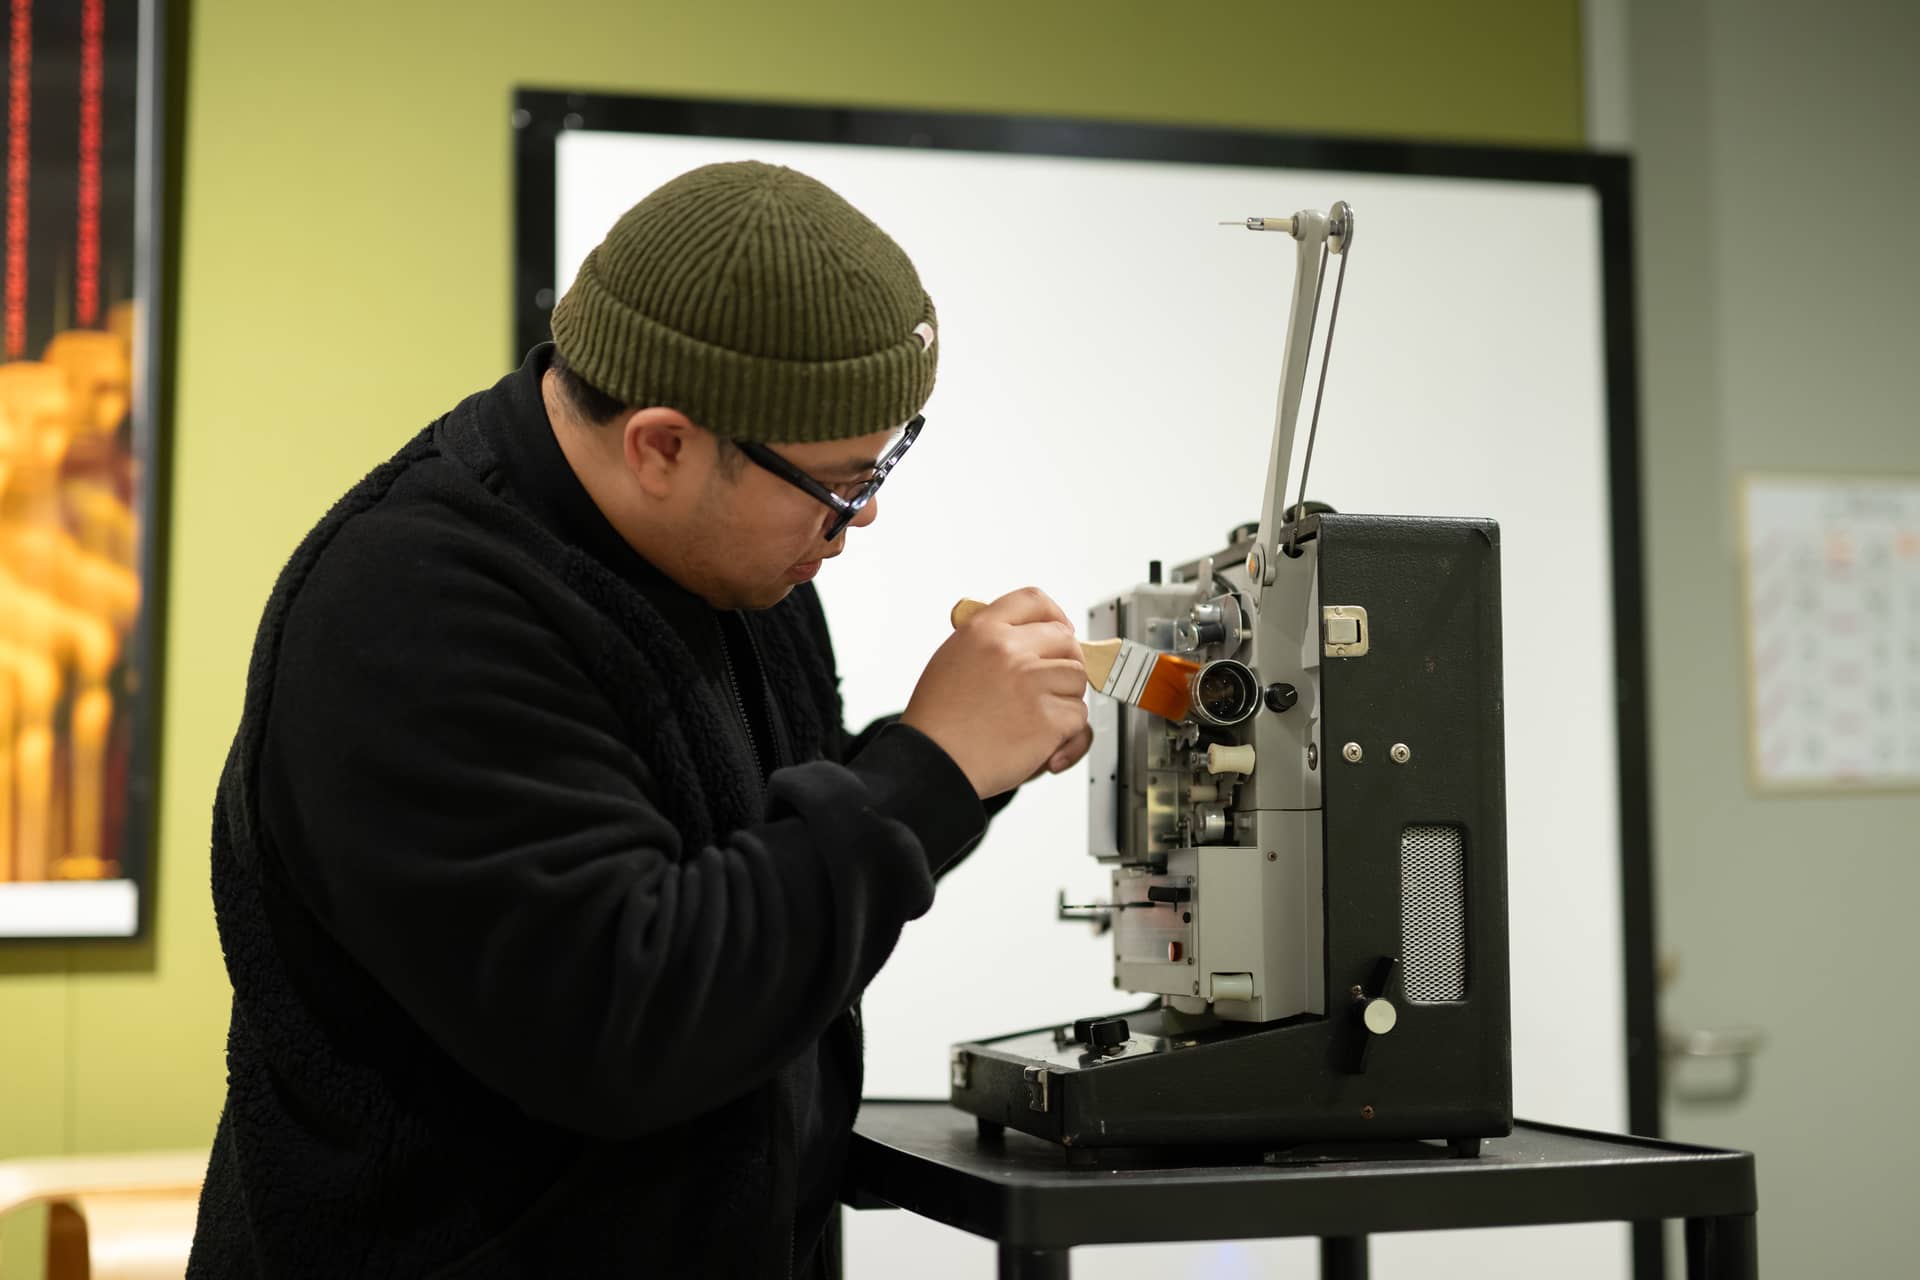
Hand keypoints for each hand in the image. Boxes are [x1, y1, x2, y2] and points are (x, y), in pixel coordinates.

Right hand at [901, 587, 1089, 797]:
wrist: (932, 763)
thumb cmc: (938, 721)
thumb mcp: (952, 660)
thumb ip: (989, 642)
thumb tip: (1028, 636)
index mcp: (983, 631)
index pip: (1034, 601)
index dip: (1055, 615)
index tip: (1061, 630)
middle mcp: (1008, 650)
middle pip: (1065, 640)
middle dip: (1064, 662)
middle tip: (1052, 685)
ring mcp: (1031, 683)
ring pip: (1076, 679)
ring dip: (1064, 701)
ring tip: (1035, 718)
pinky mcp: (1048, 718)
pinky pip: (1077, 717)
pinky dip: (1066, 735)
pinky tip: (1040, 744)